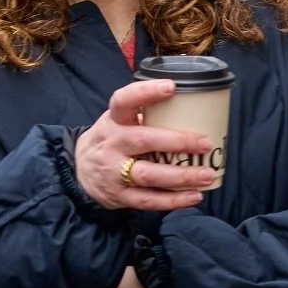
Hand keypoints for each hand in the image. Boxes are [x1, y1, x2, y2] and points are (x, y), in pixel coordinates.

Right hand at [73, 79, 214, 210]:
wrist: (80, 173)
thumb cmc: (110, 141)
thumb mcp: (117, 122)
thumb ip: (144, 116)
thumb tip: (190, 109)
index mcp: (113, 121)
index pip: (123, 101)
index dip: (145, 92)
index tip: (171, 87)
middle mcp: (111, 144)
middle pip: (142, 140)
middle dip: (176, 141)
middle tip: (205, 143)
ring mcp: (114, 171)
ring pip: (148, 174)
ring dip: (180, 176)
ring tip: (207, 175)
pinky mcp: (119, 196)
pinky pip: (148, 200)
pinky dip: (173, 200)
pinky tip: (194, 196)